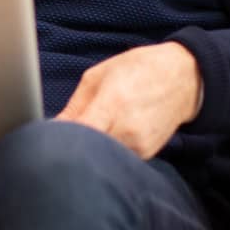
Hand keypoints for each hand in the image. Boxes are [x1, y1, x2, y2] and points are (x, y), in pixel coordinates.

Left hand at [55, 42, 200, 158]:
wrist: (183, 79)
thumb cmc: (138, 70)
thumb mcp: (98, 76)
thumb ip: (75, 106)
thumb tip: (51, 129)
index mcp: (112, 104)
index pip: (78, 133)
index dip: (58, 139)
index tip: (45, 138)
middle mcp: (127, 129)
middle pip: (87, 152)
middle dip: (70, 148)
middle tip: (60, 140)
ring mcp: (139, 146)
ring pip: (101, 158)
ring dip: (88, 151)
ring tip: (87, 134)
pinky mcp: (146, 155)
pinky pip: (117, 159)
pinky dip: (106, 152)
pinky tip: (106, 137)